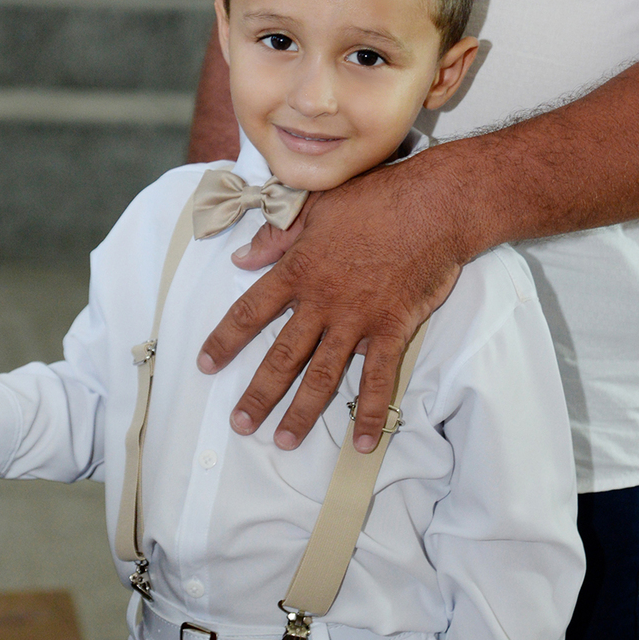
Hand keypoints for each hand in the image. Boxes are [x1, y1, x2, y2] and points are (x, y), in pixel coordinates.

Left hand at [198, 145, 472, 451]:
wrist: (432, 204)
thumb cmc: (376, 197)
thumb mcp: (317, 205)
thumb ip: (277, 235)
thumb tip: (240, 257)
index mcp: (299, 268)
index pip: (251, 309)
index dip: (226, 338)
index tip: (206, 363)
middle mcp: (322, 300)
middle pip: (282, 355)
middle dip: (259, 393)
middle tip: (240, 424)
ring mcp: (358, 318)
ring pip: (323, 374)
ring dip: (302, 412)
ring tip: (284, 441)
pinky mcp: (392, 328)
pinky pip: (378, 378)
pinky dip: (368, 411)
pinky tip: (360, 441)